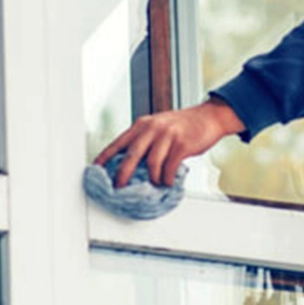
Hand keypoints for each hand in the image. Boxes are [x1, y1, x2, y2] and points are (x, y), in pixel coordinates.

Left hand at [93, 99, 244, 187]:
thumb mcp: (158, 126)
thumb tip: (130, 164)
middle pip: (131, 155)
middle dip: (122, 174)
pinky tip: (168, 181)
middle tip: (118, 187)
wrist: (209, 117)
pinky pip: (169, 168)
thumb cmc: (182, 125)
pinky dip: (167, 178)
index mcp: (142, 124)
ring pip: (152, 164)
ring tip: (156, 182)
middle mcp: (152, 128)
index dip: (105, 157)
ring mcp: (168, 135)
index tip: (94, 169)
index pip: (118, 142)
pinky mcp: (182, 145)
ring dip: (153, 178)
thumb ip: (145, 140)